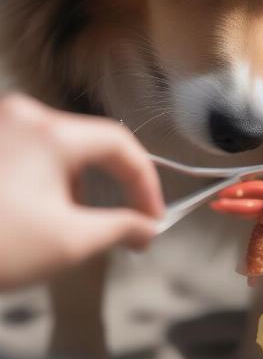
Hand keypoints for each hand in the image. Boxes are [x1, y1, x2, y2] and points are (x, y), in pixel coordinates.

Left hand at [0, 94, 163, 289]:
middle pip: (92, 146)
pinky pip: (35, 155)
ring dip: (80, 188)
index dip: (145, 182)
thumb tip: (148, 229)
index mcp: (50, 133)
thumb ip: (122, 228)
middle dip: (112, 188)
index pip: (121, 145)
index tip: (152, 216)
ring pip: (63, 151)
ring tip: (76, 227)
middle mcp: (23, 117)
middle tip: (123, 225)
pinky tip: (44, 216)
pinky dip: (52, 183)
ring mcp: (1, 128)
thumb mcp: (70, 241)